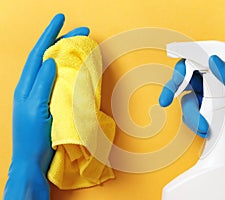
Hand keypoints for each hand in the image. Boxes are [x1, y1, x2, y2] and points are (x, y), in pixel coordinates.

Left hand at [4, 14, 89, 199]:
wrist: (33, 159)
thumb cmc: (33, 137)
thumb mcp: (36, 108)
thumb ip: (42, 84)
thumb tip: (50, 61)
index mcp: (27, 86)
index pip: (39, 54)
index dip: (49, 35)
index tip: (61, 19)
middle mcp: (33, 87)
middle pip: (47, 57)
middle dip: (62, 41)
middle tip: (80, 31)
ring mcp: (41, 94)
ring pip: (53, 68)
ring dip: (65, 54)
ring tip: (78, 45)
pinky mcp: (50, 102)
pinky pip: (59, 81)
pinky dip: (68, 71)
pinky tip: (76, 69)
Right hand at [159, 55, 224, 198]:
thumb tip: (213, 59)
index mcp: (220, 76)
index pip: (197, 65)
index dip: (184, 67)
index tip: (178, 75)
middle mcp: (210, 88)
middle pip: (184, 82)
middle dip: (172, 89)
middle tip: (165, 100)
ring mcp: (206, 104)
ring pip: (186, 103)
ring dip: (192, 115)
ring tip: (206, 125)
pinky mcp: (203, 119)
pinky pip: (190, 118)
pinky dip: (195, 124)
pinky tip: (206, 129)